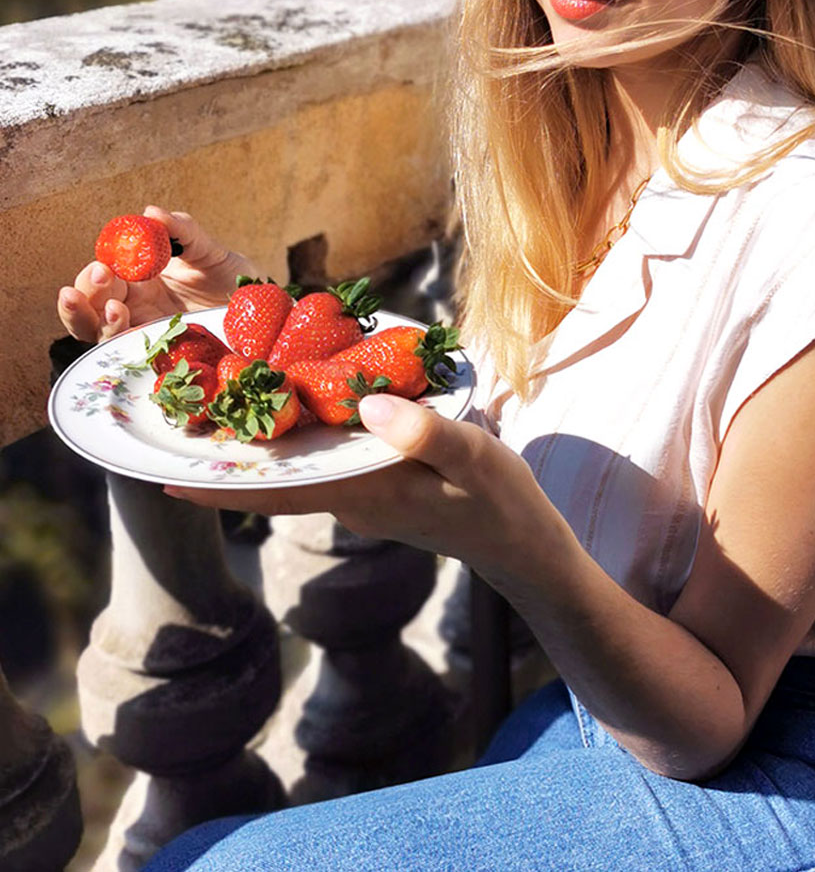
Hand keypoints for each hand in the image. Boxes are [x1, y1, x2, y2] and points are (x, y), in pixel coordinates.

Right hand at [57, 205, 262, 342]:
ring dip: (101, 323)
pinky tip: (135, 336)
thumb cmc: (228, 275)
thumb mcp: (207, 249)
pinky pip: (136, 355)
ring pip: (104, 336)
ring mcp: (148, 332)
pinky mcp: (164, 353)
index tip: (103, 267)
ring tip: (117, 310)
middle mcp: (135, 307)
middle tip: (103, 280)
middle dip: (85, 299)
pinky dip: (130, 347)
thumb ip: (182, 230)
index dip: (91, 277)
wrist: (259, 305)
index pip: (98, 280)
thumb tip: (151, 212)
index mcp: (136, 280)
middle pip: (90, 310)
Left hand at [165, 393, 549, 579]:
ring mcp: (362, 492)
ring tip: (226, 395)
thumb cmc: (500, 503)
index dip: (220, 487)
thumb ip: (427, 433)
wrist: (522, 546)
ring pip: (300, 464)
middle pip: (277, 474)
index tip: (166, 479)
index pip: (277, 491)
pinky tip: (302, 397)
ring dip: (264, 437)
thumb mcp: (475, 458)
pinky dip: (306, 430)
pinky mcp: (377, 483)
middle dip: (230, 451)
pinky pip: (327, 457)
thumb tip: (370, 404)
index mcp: (363, 492)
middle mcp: (350, 496)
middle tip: (185, 412)